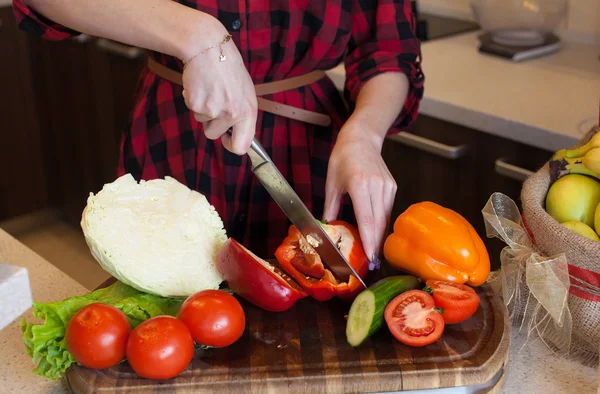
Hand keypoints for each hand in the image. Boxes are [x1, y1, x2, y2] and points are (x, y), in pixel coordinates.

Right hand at [181, 21, 256, 154]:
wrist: (209, 48)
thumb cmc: (229, 69)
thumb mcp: (245, 93)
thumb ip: (242, 115)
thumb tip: (237, 136)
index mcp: (248, 112)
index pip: (241, 147)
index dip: (230, 145)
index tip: (226, 137)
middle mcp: (232, 114)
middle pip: (214, 136)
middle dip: (211, 125)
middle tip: (215, 104)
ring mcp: (213, 110)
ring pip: (202, 123)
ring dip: (203, 110)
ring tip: (210, 90)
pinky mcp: (196, 104)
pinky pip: (192, 110)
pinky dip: (193, 100)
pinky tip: (200, 86)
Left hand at [323, 128, 396, 262]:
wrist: (362, 138)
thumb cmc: (343, 157)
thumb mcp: (331, 182)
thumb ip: (331, 207)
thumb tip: (327, 228)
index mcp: (360, 184)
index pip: (367, 219)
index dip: (369, 240)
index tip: (369, 257)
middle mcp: (377, 186)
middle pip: (379, 222)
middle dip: (375, 244)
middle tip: (372, 264)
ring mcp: (387, 186)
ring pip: (385, 218)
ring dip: (379, 236)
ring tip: (373, 253)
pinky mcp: (392, 186)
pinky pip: (387, 209)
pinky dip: (381, 222)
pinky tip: (375, 233)